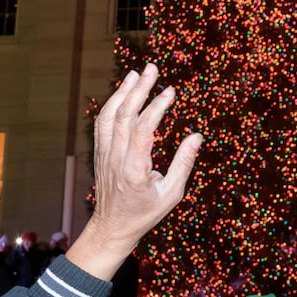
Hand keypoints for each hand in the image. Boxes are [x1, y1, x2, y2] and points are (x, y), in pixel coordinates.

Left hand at [70, 63, 201, 281]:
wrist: (112, 228)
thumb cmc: (145, 213)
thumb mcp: (171, 194)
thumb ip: (183, 163)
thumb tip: (196, 136)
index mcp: (134, 170)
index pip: (144, 129)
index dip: (157, 107)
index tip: (171, 91)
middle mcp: (116, 159)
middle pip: (124, 116)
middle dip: (139, 89)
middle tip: (152, 68)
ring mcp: (104, 155)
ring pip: (109, 116)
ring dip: (122, 92)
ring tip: (136, 74)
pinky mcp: (99, 154)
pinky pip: (102, 124)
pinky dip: (111, 105)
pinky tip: (122, 92)